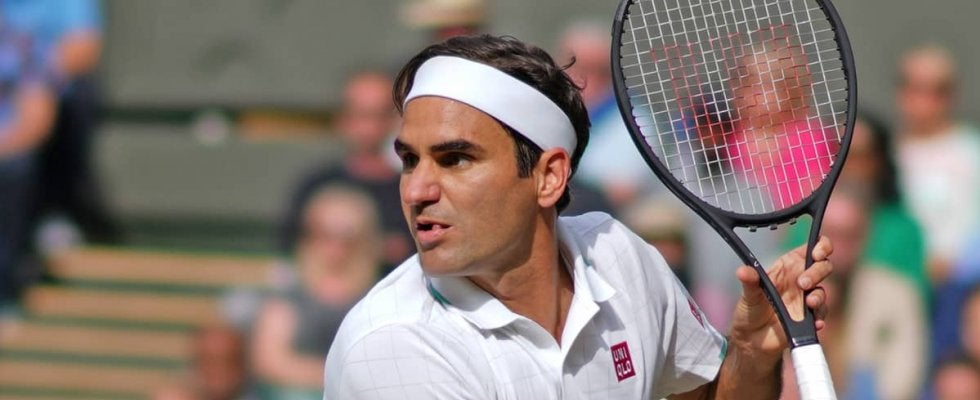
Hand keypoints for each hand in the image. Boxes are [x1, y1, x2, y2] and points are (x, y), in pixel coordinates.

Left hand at [729, 236, 832, 360]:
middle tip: (802, 284)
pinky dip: (819, 318)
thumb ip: (750, 282)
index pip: (810, 249)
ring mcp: (806, 299)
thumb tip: (743, 271)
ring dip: (819, 296)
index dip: (821, 246)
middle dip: (817, 272)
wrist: (751, 339)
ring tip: (809, 304)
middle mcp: (800, 280)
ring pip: (823, 291)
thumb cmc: (750, 311)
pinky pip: (821, 315)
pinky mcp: (809, 318)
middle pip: (823, 267)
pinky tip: (814, 323)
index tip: (817, 252)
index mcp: (787, 267)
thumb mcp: (748, 295)